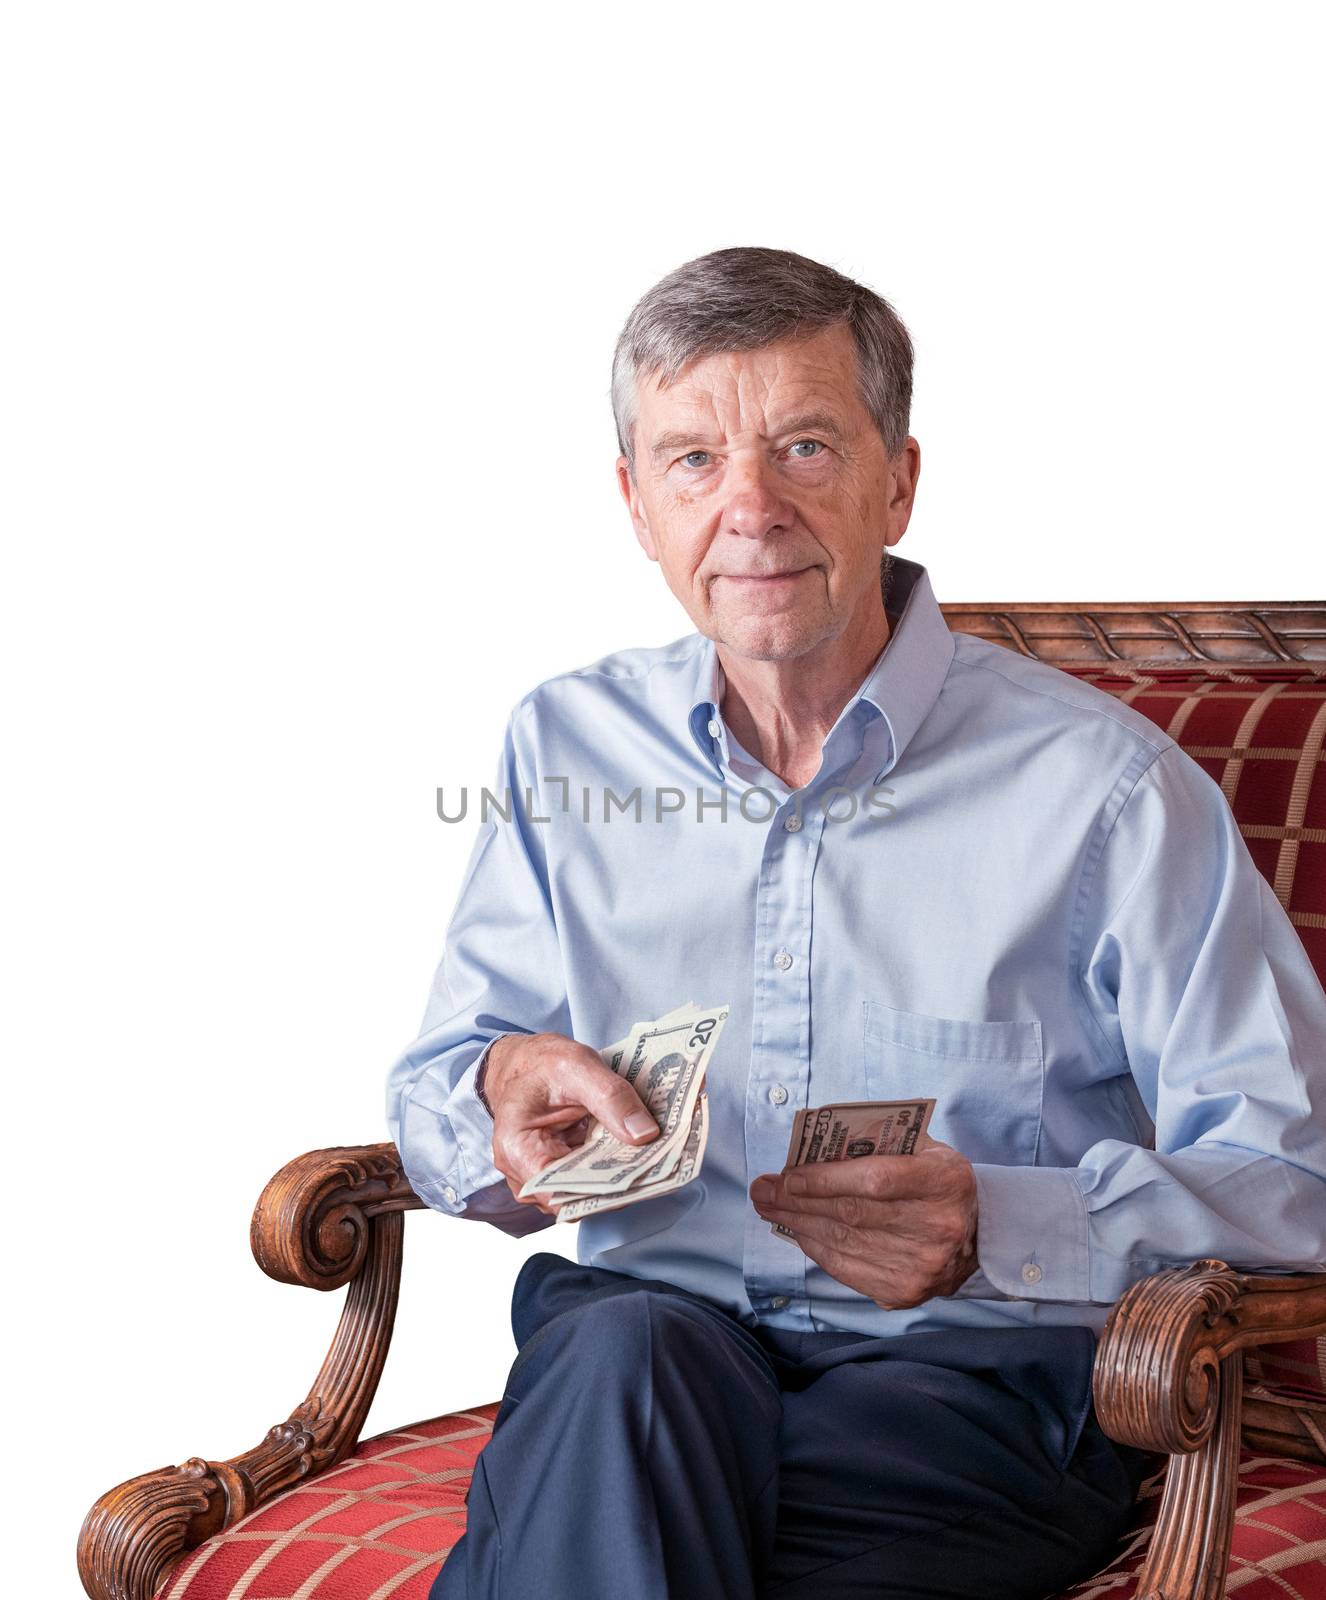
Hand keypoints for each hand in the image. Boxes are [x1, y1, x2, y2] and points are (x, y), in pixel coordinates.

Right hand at [480, 1032, 659, 1214]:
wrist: (529, 1062)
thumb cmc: (542, 1064)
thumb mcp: (577, 1066)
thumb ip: (611, 1097)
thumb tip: (645, 1134)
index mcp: (517, 1148)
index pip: (558, 1192)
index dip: (599, 1191)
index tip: (639, 1175)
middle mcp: (525, 1173)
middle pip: (576, 1197)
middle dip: (617, 1184)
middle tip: (658, 1165)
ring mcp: (544, 1177)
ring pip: (587, 1191)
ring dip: (620, 1177)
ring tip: (655, 1159)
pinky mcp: (564, 1173)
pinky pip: (591, 1179)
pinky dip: (615, 1168)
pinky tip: (640, 1154)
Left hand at [749, 1138, 979, 1308]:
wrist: (977, 1236)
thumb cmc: (937, 1181)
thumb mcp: (924, 1149)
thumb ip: (879, 1143)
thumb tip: (814, 1149)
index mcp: (944, 1182)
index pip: (876, 1181)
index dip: (827, 1179)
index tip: (789, 1175)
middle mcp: (937, 1227)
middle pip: (852, 1214)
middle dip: (798, 1201)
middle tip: (763, 1189)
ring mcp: (921, 1265)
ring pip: (843, 1242)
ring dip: (797, 1223)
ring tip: (769, 1206)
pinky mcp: (905, 1291)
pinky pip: (847, 1268)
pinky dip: (815, 1247)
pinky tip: (796, 1230)